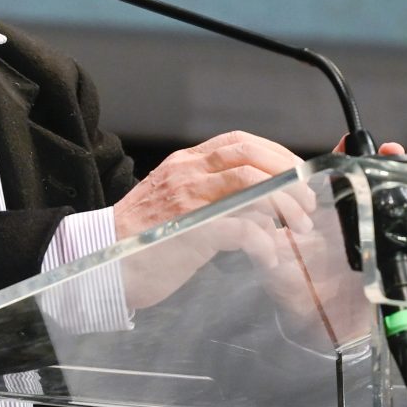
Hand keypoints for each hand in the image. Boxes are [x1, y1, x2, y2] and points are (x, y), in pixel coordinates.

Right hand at [114, 131, 311, 308]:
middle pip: (253, 159)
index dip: (278, 155)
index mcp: (186, 163)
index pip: (241, 142)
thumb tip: (257, 202)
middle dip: (289, 180)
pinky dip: (265, 244)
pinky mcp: (190, 233)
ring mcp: (188, 201)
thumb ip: (212, 195)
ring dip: (285, 208)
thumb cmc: (141, 239)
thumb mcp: (177, 203)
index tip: (298, 177)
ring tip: (298, 230)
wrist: (99, 263)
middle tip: (307, 206)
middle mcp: (187, 174)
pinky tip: (270, 258)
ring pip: (253, 188)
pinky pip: (243, 230)